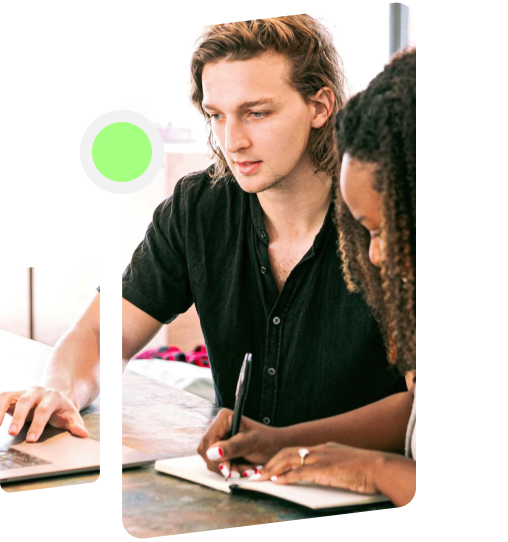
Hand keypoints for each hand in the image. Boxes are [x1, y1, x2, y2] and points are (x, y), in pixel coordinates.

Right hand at [0, 386, 88, 442]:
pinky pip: (2, 398)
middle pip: (26, 401)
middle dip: (19, 417)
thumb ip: (76, 425)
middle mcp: (37, 391)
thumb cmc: (62, 411)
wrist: (55, 398)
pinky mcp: (13, 395)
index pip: (44, 410)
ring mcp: (24, 391)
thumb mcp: (71, 416)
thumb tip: (84, 434)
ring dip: (0, 410)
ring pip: (9, 396)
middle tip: (12, 433)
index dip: (38, 424)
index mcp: (53, 397)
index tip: (32, 439)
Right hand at [197, 408, 285, 478]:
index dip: (215, 457)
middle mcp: (216, 425)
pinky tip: (241, 468)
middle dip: (223, 464)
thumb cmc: (267, 441)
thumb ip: (232, 447)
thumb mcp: (251, 443)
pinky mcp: (219, 449)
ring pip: (210, 460)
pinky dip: (229, 469)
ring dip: (228, 468)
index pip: (208, 440)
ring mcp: (217, 437)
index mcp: (223, 417)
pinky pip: (215, 464)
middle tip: (241, 471)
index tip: (228, 468)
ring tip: (246, 468)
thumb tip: (212, 453)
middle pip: (205, 451)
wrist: (275, 447)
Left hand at [257, 442, 384, 494]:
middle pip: (288, 452)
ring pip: (289, 460)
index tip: (271, 466)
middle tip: (259, 472)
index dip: (281, 458)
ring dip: (273, 469)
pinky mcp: (324, 469)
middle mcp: (321, 449)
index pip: (297, 450)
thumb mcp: (346, 465)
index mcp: (326, 448)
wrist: (381, 468)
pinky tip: (277, 482)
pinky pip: (299, 472)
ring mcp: (322, 458)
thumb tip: (325, 476)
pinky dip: (285, 477)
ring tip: (261, 477)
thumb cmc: (369, 470)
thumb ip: (333, 468)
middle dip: (271, 462)